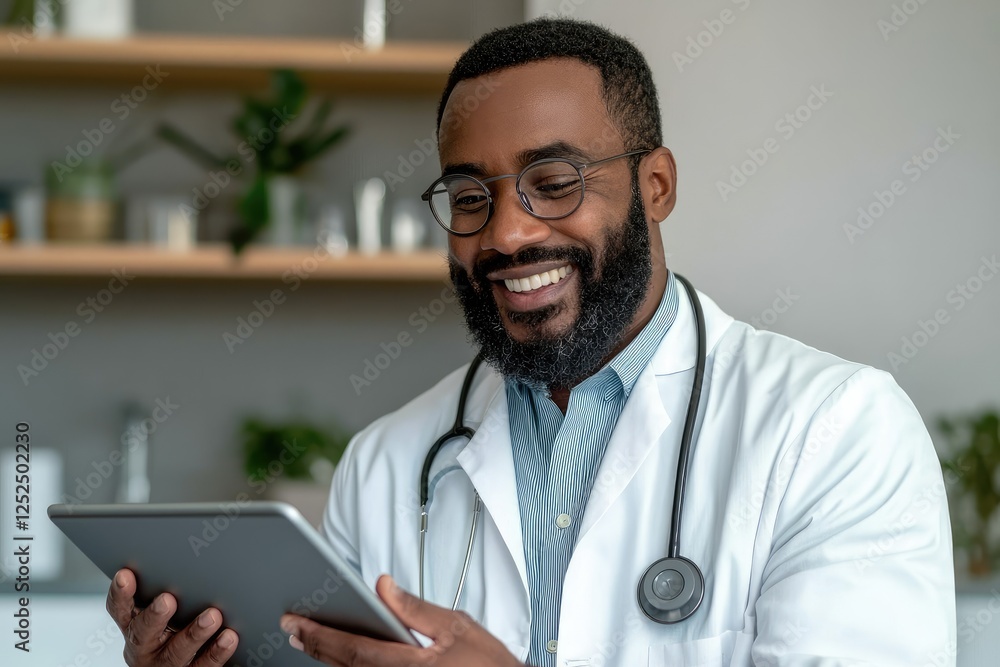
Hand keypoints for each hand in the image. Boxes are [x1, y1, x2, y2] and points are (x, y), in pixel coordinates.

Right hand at [106, 568, 238, 665]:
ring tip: (212, 616)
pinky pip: (202, 665)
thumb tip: (179, 552)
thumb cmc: (172, 628)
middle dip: (154, 615)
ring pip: (176, 651)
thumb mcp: (159, 613)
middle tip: (167, 599)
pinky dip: (216, 651)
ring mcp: (165, 663)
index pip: (121, 609)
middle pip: (143, 632)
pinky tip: (228, 637)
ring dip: (194, 633)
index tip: (125, 575)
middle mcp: (144, 647)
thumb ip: (161, 590)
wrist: (180, 666)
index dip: (120, 594)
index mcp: (133, 625)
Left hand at [280, 574, 523, 665]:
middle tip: (293, 628)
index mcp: (410, 666)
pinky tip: (342, 657)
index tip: (296, 621)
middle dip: (316, 645)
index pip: (353, 649)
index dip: (319, 634)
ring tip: (310, 640)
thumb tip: (383, 586)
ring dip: (329, 658)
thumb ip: (415, 608)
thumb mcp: (457, 627)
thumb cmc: (489, 666)